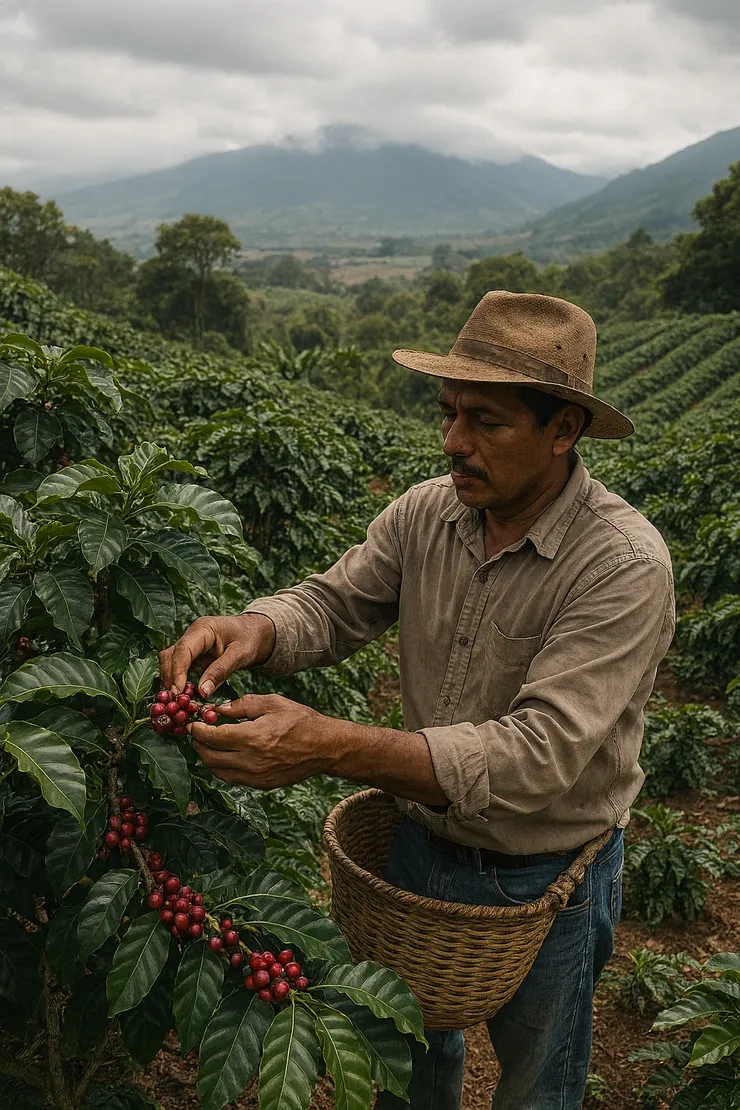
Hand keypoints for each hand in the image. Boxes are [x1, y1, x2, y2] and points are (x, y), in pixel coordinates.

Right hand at [159, 613, 275, 697]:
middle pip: (170, 657)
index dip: (177, 672)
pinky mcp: (192, 656)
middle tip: (176, 702)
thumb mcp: (240, 654)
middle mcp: (191, 635)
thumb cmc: (250, 638)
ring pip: (170, 664)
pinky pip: (179, 670)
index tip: (178, 693)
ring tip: (178, 703)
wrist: (255, 632)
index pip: (183, 650)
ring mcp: (190, 645)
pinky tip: (184, 699)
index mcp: (203, 629)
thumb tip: (202, 692)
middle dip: (170, 679)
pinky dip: (179, 684)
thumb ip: (221, 671)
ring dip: (172, 683)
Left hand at [187, 693, 332, 787]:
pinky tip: (225, 755)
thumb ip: (242, 705)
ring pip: (218, 772)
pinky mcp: (261, 785)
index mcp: (253, 737)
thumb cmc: (300, 720)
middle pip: (209, 757)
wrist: (324, 747)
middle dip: (198, 744)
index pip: (212, 737)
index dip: (197, 730)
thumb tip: (217, 709)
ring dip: (208, 758)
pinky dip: (222, 767)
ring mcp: (256, 776)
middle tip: (196, 733)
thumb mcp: (272, 702)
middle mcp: (251, 761)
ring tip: (208, 744)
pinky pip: (232, 778)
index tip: (192, 723)